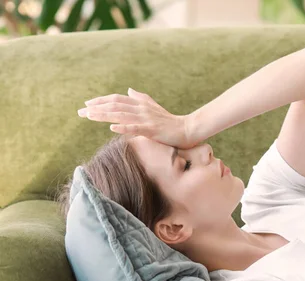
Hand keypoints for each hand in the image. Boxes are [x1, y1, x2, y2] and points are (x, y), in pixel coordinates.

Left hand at [77, 88, 192, 147]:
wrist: (188, 130)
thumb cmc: (171, 121)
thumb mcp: (154, 108)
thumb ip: (142, 98)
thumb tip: (129, 90)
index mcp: (141, 104)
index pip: (117, 100)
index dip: (101, 101)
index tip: (87, 105)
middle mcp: (141, 109)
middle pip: (115, 105)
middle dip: (96, 108)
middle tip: (80, 112)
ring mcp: (147, 119)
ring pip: (121, 115)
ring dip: (104, 115)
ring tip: (89, 116)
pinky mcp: (152, 130)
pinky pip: (136, 128)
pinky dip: (123, 127)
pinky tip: (112, 128)